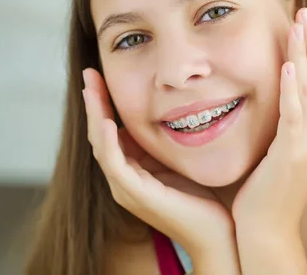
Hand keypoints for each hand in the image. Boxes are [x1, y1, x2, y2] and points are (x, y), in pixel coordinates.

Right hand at [82, 68, 237, 263]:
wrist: (216, 233)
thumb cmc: (202, 197)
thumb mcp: (178, 161)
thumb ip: (164, 143)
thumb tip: (166, 112)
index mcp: (133, 169)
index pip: (111, 130)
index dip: (104, 103)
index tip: (101, 75)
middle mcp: (124, 179)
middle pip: (100, 134)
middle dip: (94, 102)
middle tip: (89, 73)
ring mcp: (127, 188)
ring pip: (101, 145)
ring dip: (94, 114)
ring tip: (90, 87)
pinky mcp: (137, 195)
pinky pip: (115, 164)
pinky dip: (108, 141)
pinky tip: (106, 120)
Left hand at [232, 7, 306, 238]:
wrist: (269, 228)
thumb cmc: (276, 187)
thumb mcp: (300, 146)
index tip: (306, 21)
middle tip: (304, 9)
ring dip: (305, 53)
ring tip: (300, 22)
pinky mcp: (293, 152)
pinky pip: (295, 112)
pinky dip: (294, 86)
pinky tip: (290, 63)